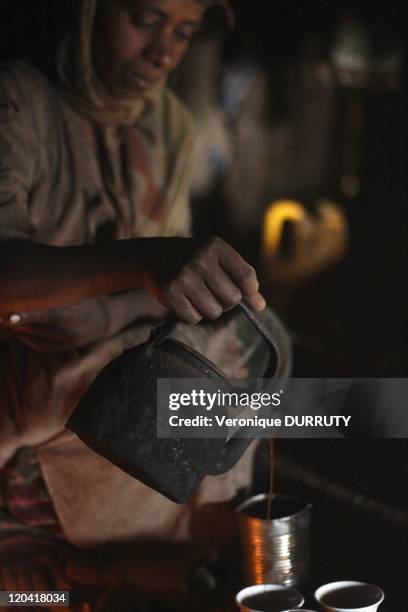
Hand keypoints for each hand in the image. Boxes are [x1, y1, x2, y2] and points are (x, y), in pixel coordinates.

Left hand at [0, 297, 108, 351]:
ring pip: (33, 337)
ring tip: (11, 316)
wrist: (107, 318)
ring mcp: (66, 341)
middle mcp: (68, 331)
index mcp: (70, 315)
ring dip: (19, 327)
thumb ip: (55, 291)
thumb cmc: (87, 298)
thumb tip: (30, 282)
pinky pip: (38, 345)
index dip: (23, 317)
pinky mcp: (64, 347)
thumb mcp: (76, 292)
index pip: (42, 316)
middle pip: (34, 327)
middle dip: (16, 320)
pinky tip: (21, 328)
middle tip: (4, 308)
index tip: (7, 316)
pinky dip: (26, 337)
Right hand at [143, 236, 265, 323]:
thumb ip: (240, 279)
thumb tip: (260, 306)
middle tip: (216, 295)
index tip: (248, 296)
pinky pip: (193, 318)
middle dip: (227, 303)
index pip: (246, 276)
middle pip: (232, 298)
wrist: (152, 256)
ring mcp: (183, 276)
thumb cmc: (194, 260)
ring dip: (210, 310)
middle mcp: (200, 259)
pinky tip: (185, 302)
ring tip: (199, 298)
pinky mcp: (169, 292)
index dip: (251, 292)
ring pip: (214, 312)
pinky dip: (192, 316)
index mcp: (215, 246)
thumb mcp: (217, 259)